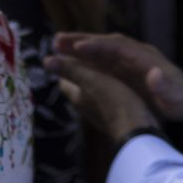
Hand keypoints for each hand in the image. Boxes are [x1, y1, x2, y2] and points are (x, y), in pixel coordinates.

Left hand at [43, 49, 158, 142]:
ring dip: (98, 76)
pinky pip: (109, 95)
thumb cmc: (112, 101)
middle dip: (81, 70)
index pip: (64, 81)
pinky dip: (112, 84)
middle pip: (78, 84)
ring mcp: (100, 111)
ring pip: (95, 89)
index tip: (68, 54)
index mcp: (77, 96)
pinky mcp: (115, 114)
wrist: (137, 128)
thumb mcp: (90, 80)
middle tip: (89, 55)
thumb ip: (69, 70)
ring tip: (107, 64)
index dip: (64, 66)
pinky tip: (122, 80)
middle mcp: (85, 105)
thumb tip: (46, 60)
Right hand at [54, 32, 182, 127]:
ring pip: (100, 50)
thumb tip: (154, 75)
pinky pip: (101, 61)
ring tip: (56, 46)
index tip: (79, 48)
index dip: (98, 47)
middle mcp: (134, 55)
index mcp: (144, 58)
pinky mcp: (124, 69)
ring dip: (79, 47)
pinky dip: (85, 59)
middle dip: (82, 41)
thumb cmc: (181, 99)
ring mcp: (128, 61)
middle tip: (57, 40)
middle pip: (104, 43)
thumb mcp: (175, 95)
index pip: (117, 48)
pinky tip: (70, 61)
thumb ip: (164, 85)